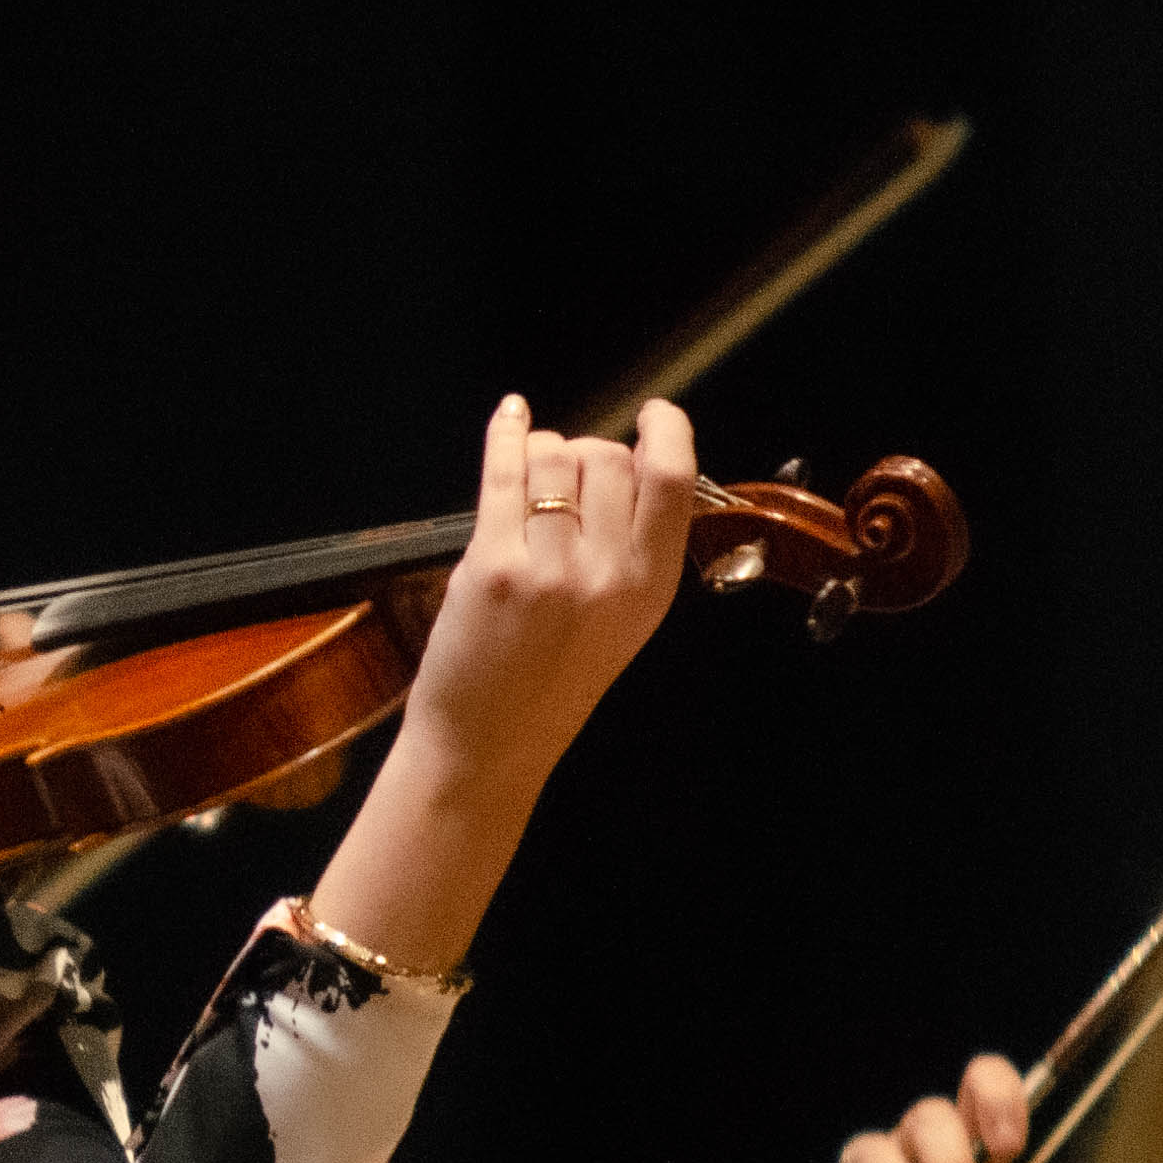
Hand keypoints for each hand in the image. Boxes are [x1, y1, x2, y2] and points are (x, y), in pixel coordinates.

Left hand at [288, 396, 699, 981]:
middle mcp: (609, 577)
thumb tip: (627, 461)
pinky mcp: (492, 567)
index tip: (654, 414)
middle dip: (585, 450)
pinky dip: (505, 433)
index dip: (667, 431)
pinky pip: (502, 473)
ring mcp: (551, 571)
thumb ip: (632, 550)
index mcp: (650, 589)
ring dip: (540, 454)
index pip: (673, 481)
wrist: (488, 748)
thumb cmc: (550, 683)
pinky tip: (509, 414)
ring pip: (555, 459)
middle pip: (608, 458)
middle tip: (565, 475)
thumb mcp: (620, 623)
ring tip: (530, 478)